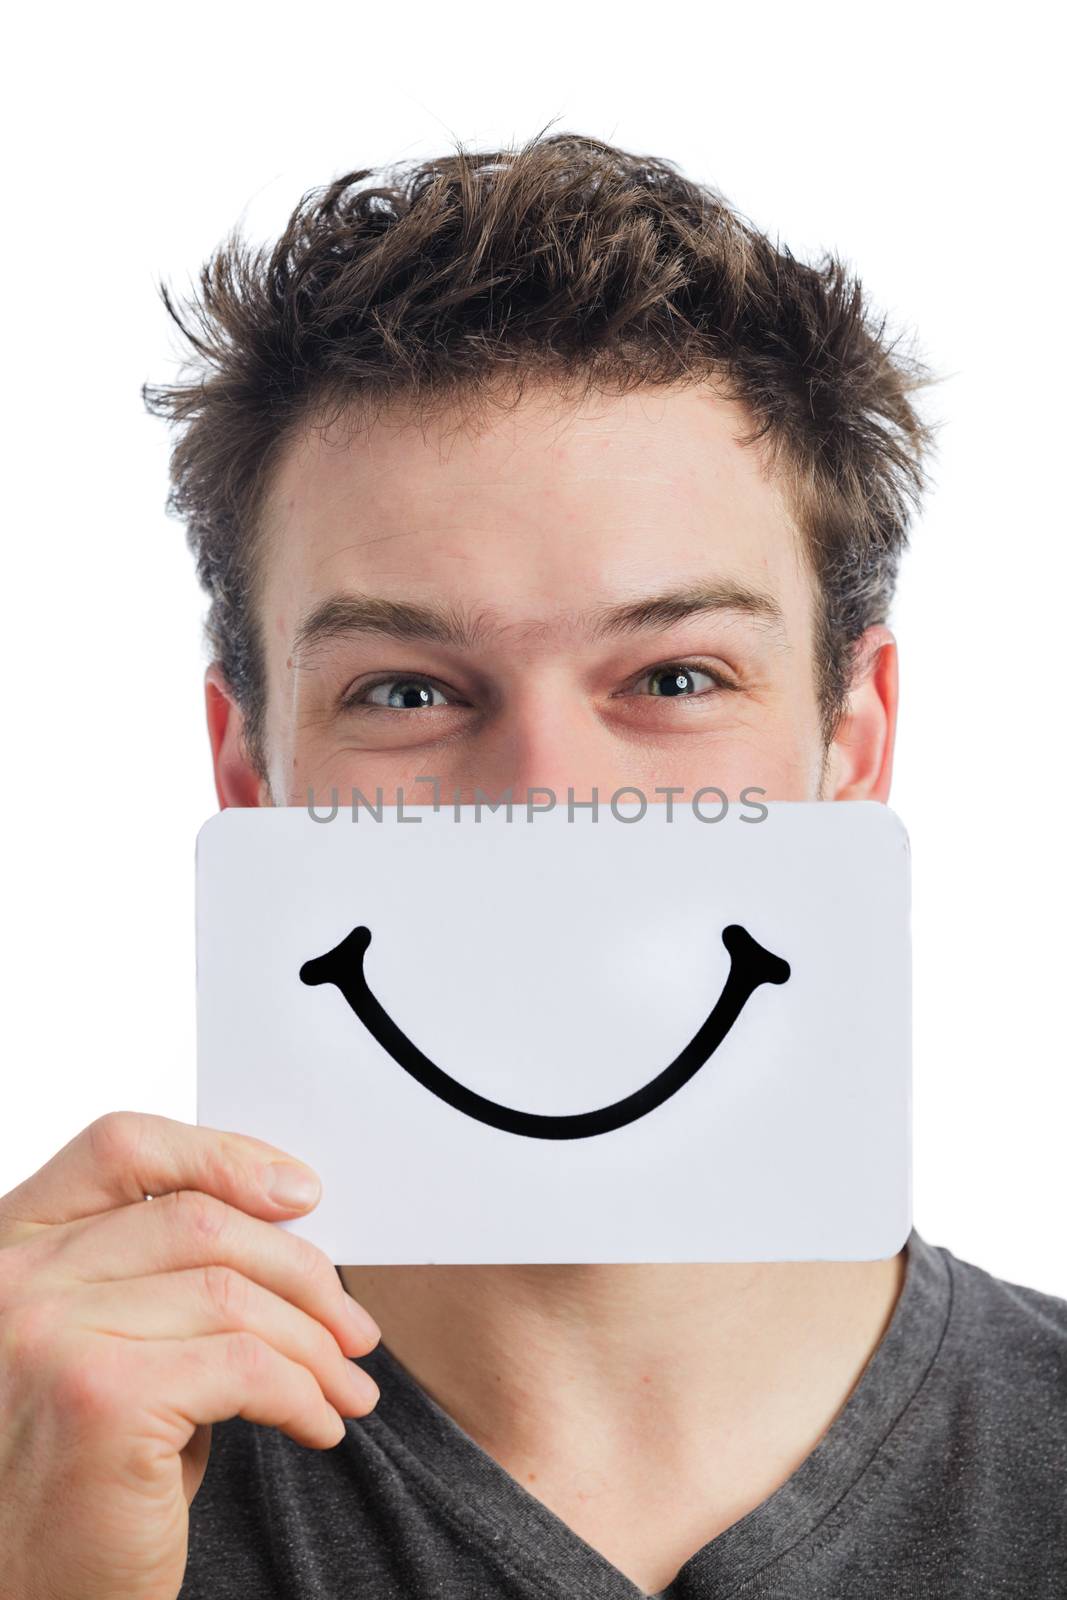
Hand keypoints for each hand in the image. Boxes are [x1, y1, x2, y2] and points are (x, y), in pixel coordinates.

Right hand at [0, 1111, 379, 1599]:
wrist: (29, 1599)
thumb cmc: (76, 1476)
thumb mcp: (106, 1347)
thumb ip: (159, 1276)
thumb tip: (288, 1219)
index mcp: (13, 1247)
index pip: (121, 1148)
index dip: (222, 1155)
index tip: (301, 1193)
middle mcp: (15, 1281)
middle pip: (197, 1218)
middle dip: (301, 1270)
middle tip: (354, 1329)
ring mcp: (50, 1335)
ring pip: (233, 1294)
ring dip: (315, 1343)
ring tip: (347, 1387)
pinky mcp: (100, 1399)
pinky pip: (245, 1367)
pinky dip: (303, 1393)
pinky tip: (318, 1425)